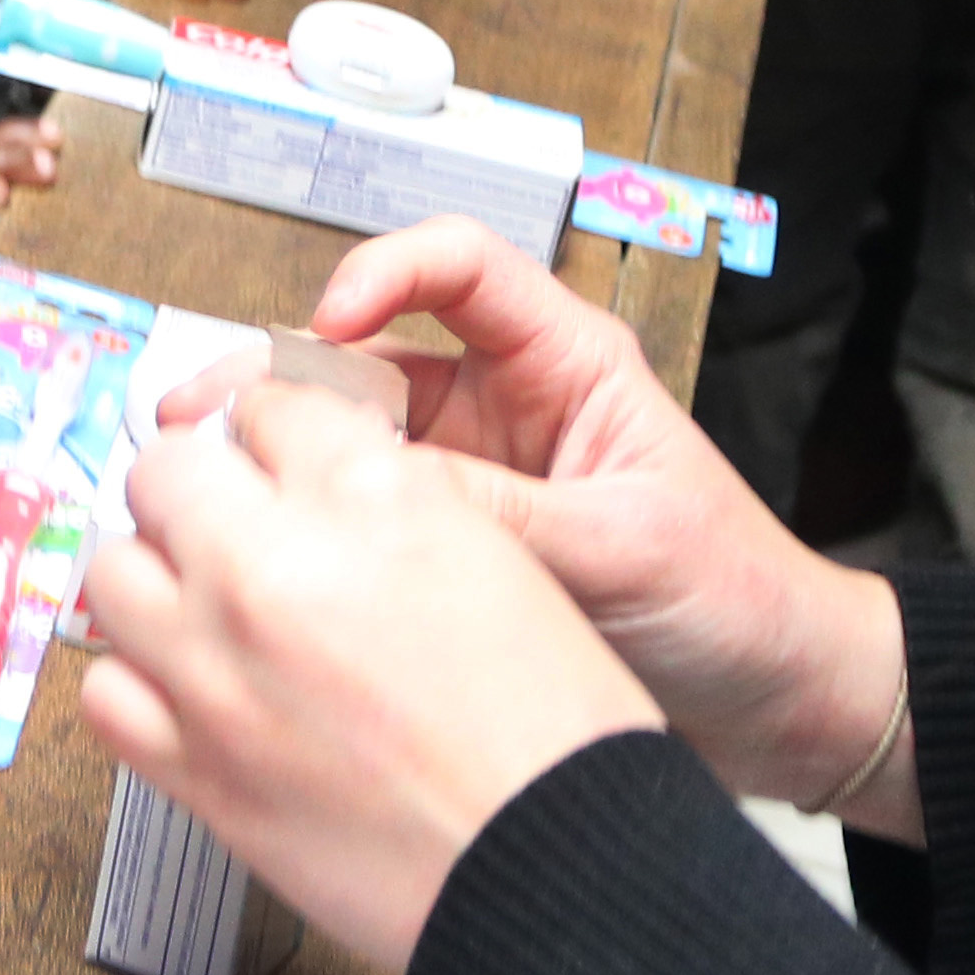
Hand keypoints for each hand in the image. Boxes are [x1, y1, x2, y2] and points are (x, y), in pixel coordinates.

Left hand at [80, 376, 667, 973]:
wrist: (554, 872)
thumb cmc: (557, 736)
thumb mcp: (502, 564)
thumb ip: (396, 510)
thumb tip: (322, 495)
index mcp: (373, 497)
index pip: (271, 407)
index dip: (276, 439)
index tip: (277, 465)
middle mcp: (275, 564)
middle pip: (167, 468)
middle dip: (197, 491)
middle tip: (229, 530)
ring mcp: (216, 665)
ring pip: (114, 570)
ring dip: (156, 582)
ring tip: (204, 613)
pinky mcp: (191, 764)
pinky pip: (104, 689)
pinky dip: (137, 685)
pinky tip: (188, 694)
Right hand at [179, 222, 910, 823]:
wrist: (779, 706)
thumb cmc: (736, 600)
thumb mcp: (620, 548)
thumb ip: (501, 521)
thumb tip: (370, 496)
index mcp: (566, 365)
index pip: (459, 268)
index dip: (385, 274)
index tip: (330, 323)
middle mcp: (504, 410)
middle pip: (370, 354)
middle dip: (280, 374)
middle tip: (199, 415)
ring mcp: (471, 483)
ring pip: (345, 444)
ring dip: (273, 457)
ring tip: (195, 485)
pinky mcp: (449, 556)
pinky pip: (360, 526)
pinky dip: (301, 533)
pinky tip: (250, 558)